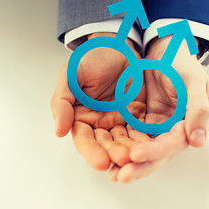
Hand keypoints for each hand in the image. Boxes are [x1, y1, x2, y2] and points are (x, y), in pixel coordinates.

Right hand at [50, 32, 146, 169]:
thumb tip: (59, 130)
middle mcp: (99, 123)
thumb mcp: (70, 76)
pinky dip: (144, 140)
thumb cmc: (90, 60)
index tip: (100, 162)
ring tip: (136, 157)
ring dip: (130, 150)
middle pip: (105, 144)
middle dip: (113, 154)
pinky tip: (149, 147)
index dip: (91, 152)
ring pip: (124, 141)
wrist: (115, 47)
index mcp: (81, 117)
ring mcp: (119, 121)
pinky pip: (140, 130)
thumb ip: (62, 102)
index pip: (84, 139)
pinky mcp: (136, 115)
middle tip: (122, 160)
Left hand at [108, 36, 208, 181]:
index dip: (156, 151)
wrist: (164, 51)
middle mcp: (174, 130)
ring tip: (111, 173)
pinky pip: (131, 137)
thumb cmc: (182, 63)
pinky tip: (108, 156)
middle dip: (140, 166)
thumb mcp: (194, 80)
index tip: (136, 155)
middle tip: (121, 175)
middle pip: (158, 154)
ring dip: (128, 162)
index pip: (173, 143)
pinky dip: (122, 147)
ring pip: (143, 149)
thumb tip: (198, 140)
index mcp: (190, 123)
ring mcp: (158, 127)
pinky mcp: (143, 122)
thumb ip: (198, 108)